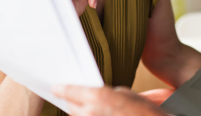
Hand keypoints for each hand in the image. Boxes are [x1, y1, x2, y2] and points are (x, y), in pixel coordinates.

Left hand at [53, 85, 167, 115]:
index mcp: (98, 98)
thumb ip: (107, 94)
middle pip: (71, 107)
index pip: (70, 91)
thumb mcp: (127, 94)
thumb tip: (95, 97)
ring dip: (79, 114)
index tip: (56, 88)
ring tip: (88, 109)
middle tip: (71, 98)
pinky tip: (94, 114)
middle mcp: (91, 114)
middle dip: (71, 102)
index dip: (61, 89)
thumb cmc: (144, 112)